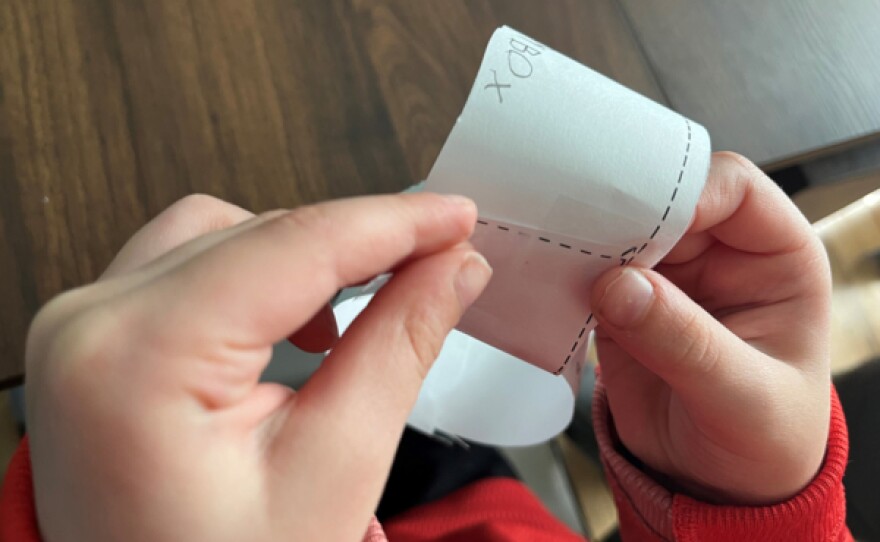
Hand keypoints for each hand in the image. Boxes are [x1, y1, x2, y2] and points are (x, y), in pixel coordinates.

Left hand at [25, 193, 490, 540]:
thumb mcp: (334, 469)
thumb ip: (398, 346)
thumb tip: (450, 269)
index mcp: (136, 358)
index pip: (292, 246)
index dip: (391, 223)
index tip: (454, 217)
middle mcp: (88, 325)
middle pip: (257, 232)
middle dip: (357, 243)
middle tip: (435, 262)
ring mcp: (81, 328)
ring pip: (223, 235)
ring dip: (304, 259)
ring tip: (359, 312)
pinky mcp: (95, 339)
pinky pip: (188, 265)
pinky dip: (258, 277)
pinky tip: (295, 325)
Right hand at [592, 152, 831, 503]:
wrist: (717, 485)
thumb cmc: (764, 442)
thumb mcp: (743, 399)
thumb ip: (687, 343)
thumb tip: (621, 287)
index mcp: (776, 259)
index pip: (734, 189)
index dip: (689, 193)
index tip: (642, 220)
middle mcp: (720, 256)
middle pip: (665, 202)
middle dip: (624, 215)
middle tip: (585, 236)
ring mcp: (667, 279)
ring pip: (620, 231)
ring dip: (589, 243)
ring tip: (560, 256)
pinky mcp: (621, 305)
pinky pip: (588, 272)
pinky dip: (567, 275)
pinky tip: (551, 283)